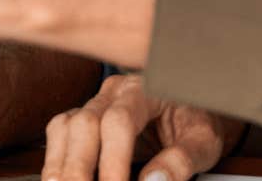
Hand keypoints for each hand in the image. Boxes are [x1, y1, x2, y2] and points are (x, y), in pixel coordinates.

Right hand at [44, 74, 241, 180]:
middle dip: (78, 168)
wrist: (190, 112)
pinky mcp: (84, 119)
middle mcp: (114, 92)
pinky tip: (62, 179)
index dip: (113, 161)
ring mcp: (95, 103)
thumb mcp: (203, 141)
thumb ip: (183, 160)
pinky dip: (57, 162)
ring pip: (65, 127)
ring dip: (60, 166)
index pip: (119, 122)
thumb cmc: (196, 123)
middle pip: (84, 124)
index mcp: (145, 90)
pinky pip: (59, 135)